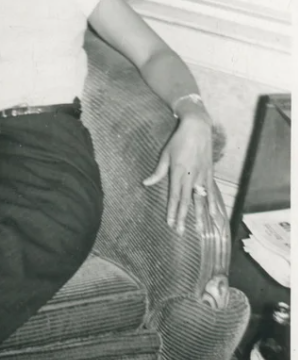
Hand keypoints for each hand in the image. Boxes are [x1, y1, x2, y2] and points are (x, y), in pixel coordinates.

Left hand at [142, 113, 217, 234]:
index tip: (170, 223)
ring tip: (198, 229)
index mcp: (177, 172)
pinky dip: (213, 203)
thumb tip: (145, 183)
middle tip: (181, 232)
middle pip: (186, 201)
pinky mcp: (209, 173)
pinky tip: (214, 214)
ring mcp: (202, 175)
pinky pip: (211, 191)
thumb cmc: (178, 140)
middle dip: (183, 217)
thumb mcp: (165, 154)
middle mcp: (190, 176)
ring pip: (200, 199)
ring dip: (199, 214)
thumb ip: (157, 172)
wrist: (197, 127)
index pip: (174, 196)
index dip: (172, 211)